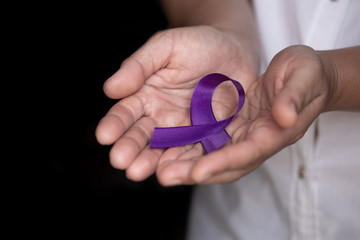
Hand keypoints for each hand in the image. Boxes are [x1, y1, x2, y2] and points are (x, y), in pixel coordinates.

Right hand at [95, 25, 258, 181]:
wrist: (235, 51)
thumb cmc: (198, 44)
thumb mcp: (166, 47)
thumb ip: (138, 66)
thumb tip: (110, 89)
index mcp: (146, 95)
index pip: (126, 113)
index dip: (115, 124)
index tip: (104, 135)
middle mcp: (161, 117)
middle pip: (142, 137)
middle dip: (130, 149)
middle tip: (120, 161)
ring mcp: (184, 130)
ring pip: (165, 149)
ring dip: (152, 162)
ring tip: (139, 172)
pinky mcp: (207, 137)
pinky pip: (196, 151)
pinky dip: (185, 162)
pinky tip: (174, 170)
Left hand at [156, 45, 331, 184]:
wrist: (301, 75)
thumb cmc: (307, 73)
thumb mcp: (305, 76)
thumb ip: (294, 96)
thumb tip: (285, 116)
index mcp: (276, 133)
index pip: (248, 152)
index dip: (223, 162)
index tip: (198, 171)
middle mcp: (256, 141)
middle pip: (225, 164)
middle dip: (196, 172)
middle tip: (165, 176)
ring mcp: (242, 136)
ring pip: (213, 156)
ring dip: (187, 165)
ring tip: (159, 169)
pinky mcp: (231, 127)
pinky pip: (208, 142)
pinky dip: (189, 149)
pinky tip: (166, 150)